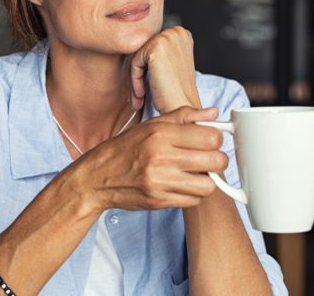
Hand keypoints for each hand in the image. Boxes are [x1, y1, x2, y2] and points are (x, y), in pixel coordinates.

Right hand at [80, 106, 226, 210]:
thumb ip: (184, 117)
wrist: (97, 177)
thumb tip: (213, 113)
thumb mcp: (151, 125)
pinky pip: (193, 201)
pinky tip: (181, 184)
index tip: (208, 141)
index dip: (215, 139)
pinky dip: (192, 194)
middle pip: (215, 160)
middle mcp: (160, 157)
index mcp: (160, 133)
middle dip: (216, 159)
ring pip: (208, 185)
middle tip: (206, 158)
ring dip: (206, 179)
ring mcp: (160, 181)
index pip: (210, 137)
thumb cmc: (125, 148)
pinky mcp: (159, 201)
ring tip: (194, 173)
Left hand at [130, 26, 200, 112]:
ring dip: (136, 79)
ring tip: (140, 97)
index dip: (147, 69)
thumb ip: (158, 51)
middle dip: (140, 73)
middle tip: (140, 95)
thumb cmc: (176, 92)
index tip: (148, 86)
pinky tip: (141, 95)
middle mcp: (176, 31)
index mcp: (181, 33)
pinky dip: (135, 81)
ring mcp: (167, 37)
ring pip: (137, 57)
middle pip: (144, 50)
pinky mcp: (156, 47)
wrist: (183, 107)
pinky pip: (134, 63)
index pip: (151, 46)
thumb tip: (135, 45)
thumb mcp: (169, 64)